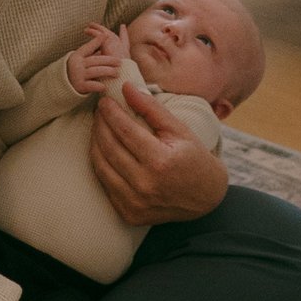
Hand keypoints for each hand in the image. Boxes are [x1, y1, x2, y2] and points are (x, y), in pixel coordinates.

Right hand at [65, 24, 129, 96]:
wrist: (66, 86)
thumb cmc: (79, 70)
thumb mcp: (82, 58)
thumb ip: (92, 49)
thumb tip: (105, 36)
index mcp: (77, 56)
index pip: (88, 47)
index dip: (96, 41)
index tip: (106, 35)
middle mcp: (77, 64)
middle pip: (95, 60)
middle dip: (109, 60)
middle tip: (120, 62)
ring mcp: (77, 75)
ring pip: (95, 71)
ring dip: (107, 72)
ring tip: (117, 73)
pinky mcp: (79, 86)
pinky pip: (91, 85)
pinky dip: (98, 86)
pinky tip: (106, 86)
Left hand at [88, 78, 230, 225]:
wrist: (205, 198)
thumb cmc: (194, 158)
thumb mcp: (179, 129)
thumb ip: (152, 108)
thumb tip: (126, 88)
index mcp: (160, 161)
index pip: (125, 131)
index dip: (111, 113)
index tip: (105, 101)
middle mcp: (145, 184)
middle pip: (109, 147)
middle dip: (100, 125)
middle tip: (99, 112)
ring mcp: (135, 202)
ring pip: (101, 166)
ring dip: (95, 143)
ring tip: (99, 127)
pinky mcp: (129, 213)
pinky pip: (105, 184)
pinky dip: (101, 165)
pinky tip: (103, 150)